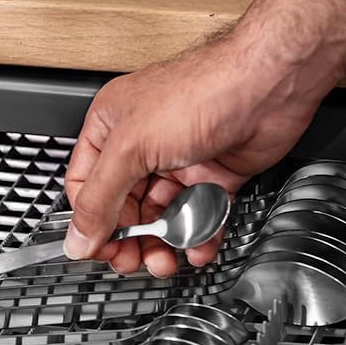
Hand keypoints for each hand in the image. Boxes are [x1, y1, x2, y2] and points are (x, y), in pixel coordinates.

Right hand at [63, 34, 323, 276]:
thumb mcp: (130, 148)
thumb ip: (99, 199)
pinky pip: (198, 214)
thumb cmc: (201, 91)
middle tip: (132, 260)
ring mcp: (178, 159)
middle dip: (127, 237)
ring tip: (165, 260)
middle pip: (123, 205)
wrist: (267, 84)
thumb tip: (77, 238)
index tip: (99, 249)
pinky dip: (198, 235)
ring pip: (161, 214)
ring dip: (162, 242)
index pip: (85, 185)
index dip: (89, 220)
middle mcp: (141, 143)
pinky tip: (197, 247)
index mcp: (110, 127)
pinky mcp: (213, 174)